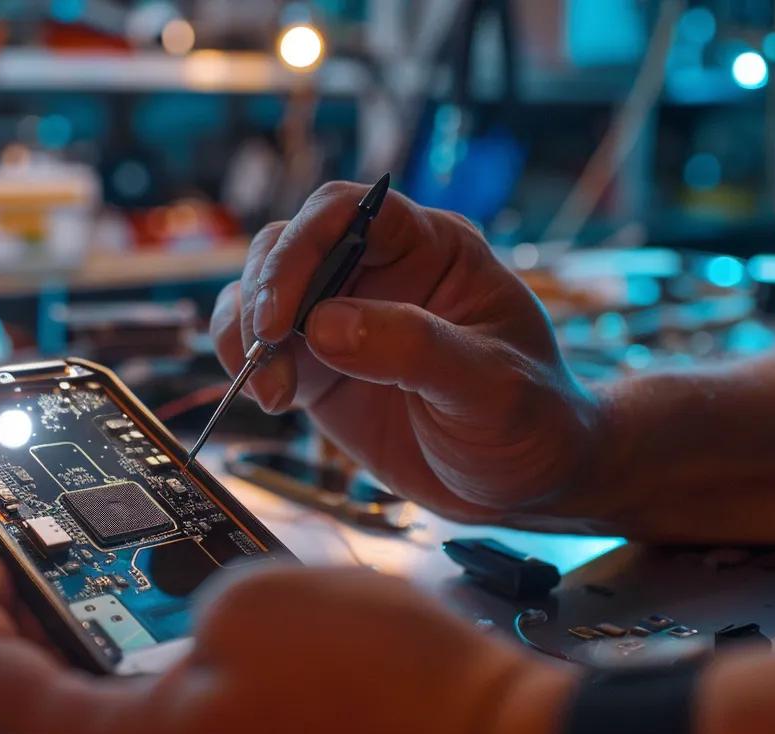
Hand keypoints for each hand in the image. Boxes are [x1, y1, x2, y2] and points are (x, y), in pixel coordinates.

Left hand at [0, 549, 575, 733]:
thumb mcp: (252, 597)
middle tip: (45, 568)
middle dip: (33, 631)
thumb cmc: (382, 697)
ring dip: (100, 662)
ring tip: (120, 593)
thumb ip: (181, 599)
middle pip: (31, 718)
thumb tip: (192, 627)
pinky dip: (156, 695)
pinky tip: (191, 644)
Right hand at [210, 183, 603, 523]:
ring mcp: (344, 317)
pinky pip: (258, 344)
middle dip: (264, 296)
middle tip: (268, 356)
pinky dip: (244, 365)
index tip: (281, 312)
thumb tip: (324, 326)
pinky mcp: (319, 365)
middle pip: (287, 245)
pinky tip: (270, 400)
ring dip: (245, 334)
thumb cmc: (530, 422)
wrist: (525, 482)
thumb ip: (414, 349)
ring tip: (274, 394)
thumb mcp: (489, 387)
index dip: (302, 245)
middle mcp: (379, 271)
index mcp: (432, 248)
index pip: (348, 211)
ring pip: (259, 291)